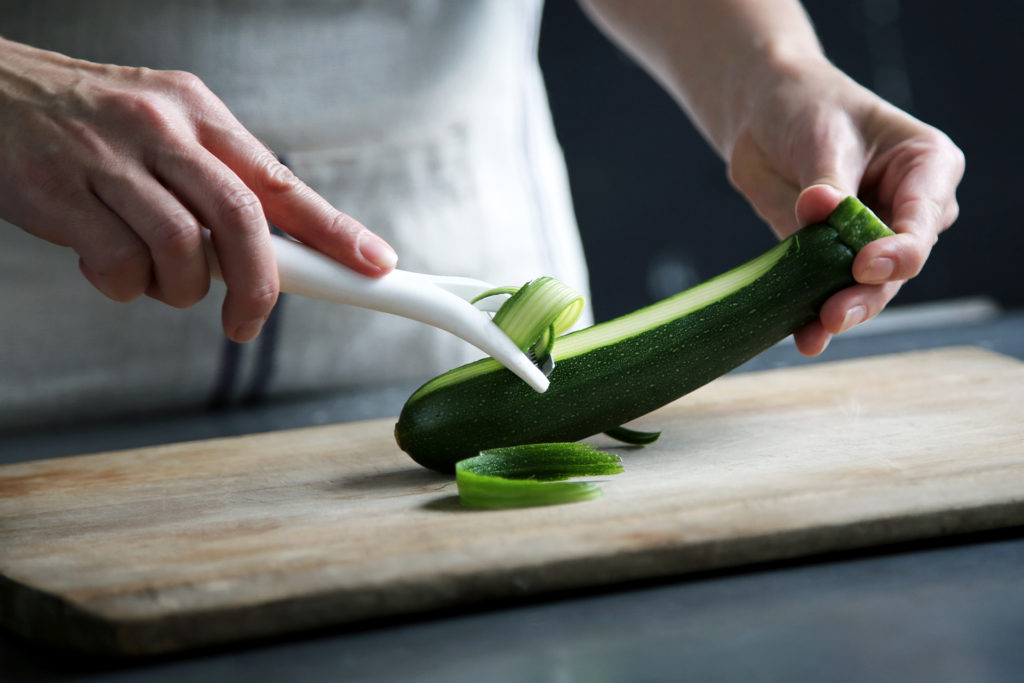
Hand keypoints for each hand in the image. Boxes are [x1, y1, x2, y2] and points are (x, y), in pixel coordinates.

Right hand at [0, 38, 396, 341]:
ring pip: (181, 249)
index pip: (282, 181)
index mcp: (199, 114)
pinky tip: (107, 265)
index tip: (374, 264)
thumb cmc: (90, 124)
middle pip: (242, 219)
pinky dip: (123, 286)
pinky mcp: (60, 194)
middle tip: (248, 322)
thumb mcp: (166, 129)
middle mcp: (161, 130)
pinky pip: (118, 266)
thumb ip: (218, 182)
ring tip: (155, 277)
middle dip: (259, 285)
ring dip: (178, 289)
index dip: (334, 230)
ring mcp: (109, 160)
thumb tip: (279, 250)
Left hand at [728, 59, 964, 354]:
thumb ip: (826, 181)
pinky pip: (827, 291)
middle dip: (868, 293)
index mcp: (928, 168)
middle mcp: (909, 210)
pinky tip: (804, 337)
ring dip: (842, 311)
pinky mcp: (831, 258)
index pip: (922, 219)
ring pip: (867, 287)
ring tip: (816, 331)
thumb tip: (819, 208)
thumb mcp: (822, 136)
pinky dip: (814, 315)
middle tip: (835, 314)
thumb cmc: (810, 110)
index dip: (898, 250)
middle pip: (898, 265)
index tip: (865, 265)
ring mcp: (872, 239)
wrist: (765, 116)